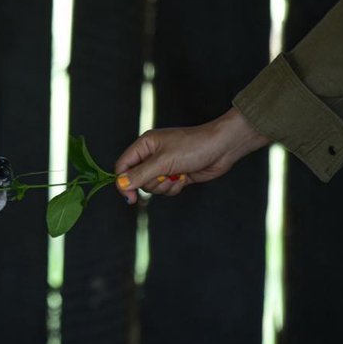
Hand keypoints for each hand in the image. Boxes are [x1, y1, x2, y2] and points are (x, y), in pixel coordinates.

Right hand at [115, 108, 270, 201]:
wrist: (221, 148)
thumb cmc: (193, 146)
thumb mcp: (162, 161)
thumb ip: (140, 174)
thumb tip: (121, 184)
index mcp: (144, 146)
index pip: (123, 166)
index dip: (123, 183)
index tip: (130, 197)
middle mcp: (151, 156)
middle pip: (137, 180)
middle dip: (152, 183)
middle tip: (165, 175)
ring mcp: (163, 166)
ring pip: (152, 187)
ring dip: (165, 186)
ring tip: (178, 173)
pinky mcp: (175, 175)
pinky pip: (166, 190)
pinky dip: (174, 187)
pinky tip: (185, 176)